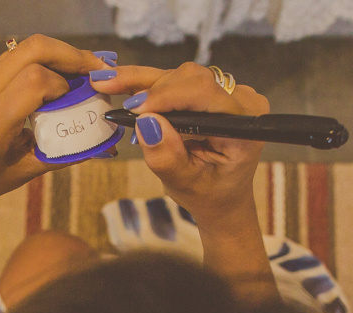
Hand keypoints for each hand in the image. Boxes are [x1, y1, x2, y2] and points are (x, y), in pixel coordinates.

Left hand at [0, 35, 109, 219]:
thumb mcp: (26, 171)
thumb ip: (63, 152)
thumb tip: (101, 141)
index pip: (35, 80)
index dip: (64, 84)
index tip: (77, 101)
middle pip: (34, 49)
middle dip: (71, 55)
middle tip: (96, 69)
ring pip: (26, 47)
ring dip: (59, 55)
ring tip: (82, 72)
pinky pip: (17, 57)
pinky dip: (43, 61)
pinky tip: (59, 77)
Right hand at [89, 63, 269, 230]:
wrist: (222, 196)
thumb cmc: (208, 194)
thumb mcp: (184, 184)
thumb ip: (167, 157)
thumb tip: (147, 123)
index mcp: (243, 126)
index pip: (204, 93)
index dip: (166, 96)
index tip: (135, 111)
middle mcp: (242, 102)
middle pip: (191, 78)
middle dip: (153, 91)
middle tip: (123, 108)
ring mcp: (229, 93)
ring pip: (181, 75)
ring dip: (145, 84)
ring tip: (108, 85)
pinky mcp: (213, 90)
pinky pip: (179, 80)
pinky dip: (149, 84)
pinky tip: (117, 79)